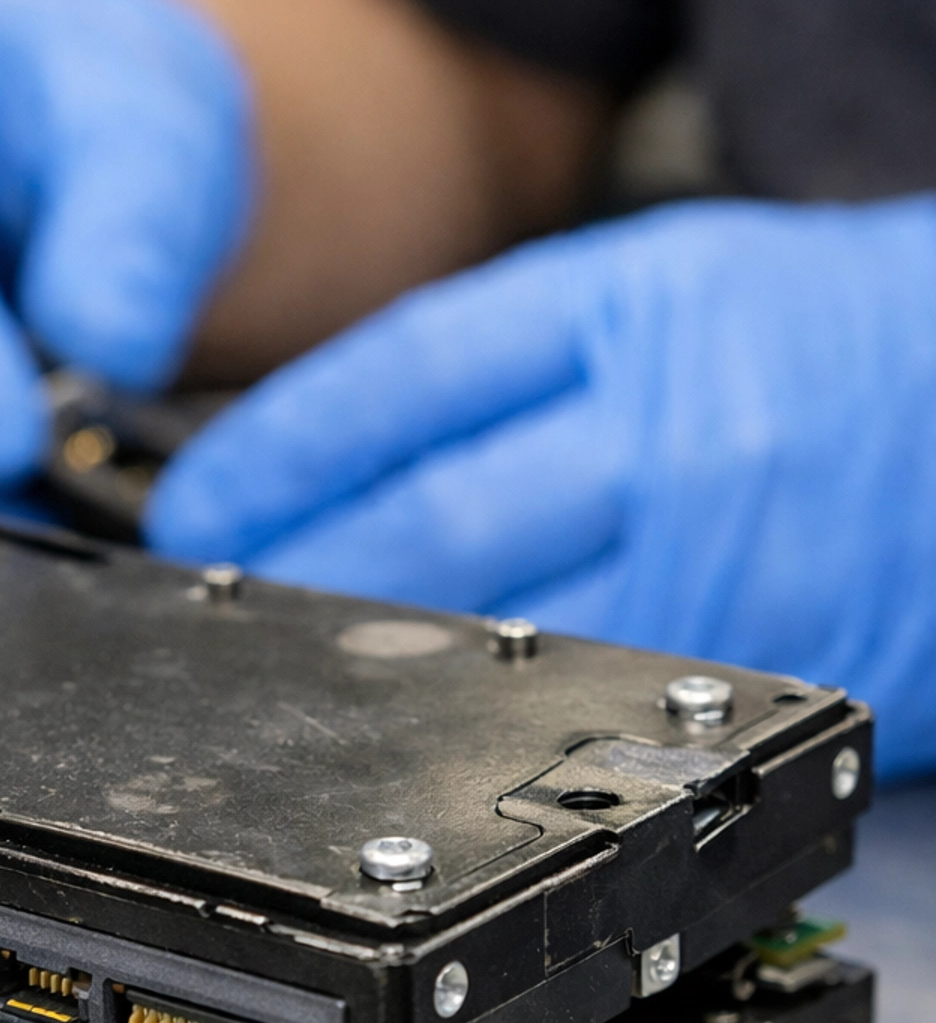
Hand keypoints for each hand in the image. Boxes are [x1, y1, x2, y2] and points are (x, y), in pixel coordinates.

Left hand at [148, 198, 935, 777]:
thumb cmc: (824, 334)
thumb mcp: (668, 283)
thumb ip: (520, 358)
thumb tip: (341, 446)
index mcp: (631, 306)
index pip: (404, 378)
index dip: (274, 451)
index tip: (197, 503)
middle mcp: (666, 428)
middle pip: (430, 514)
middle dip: (296, 572)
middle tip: (213, 604)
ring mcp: (713, 555)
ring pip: (499, 631)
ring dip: (367, 667)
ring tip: (285, 681)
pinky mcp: (755, 662)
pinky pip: (590, 703)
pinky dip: (492, 730)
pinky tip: (429, 739)